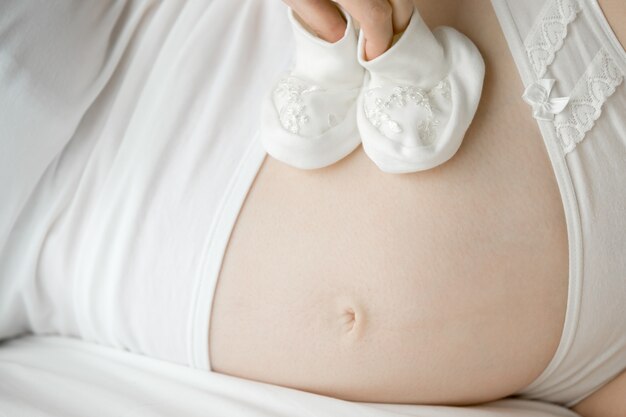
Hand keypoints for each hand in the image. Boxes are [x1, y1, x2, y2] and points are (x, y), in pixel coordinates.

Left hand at [282, 0, 413, 59]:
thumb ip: (320, 20)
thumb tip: (345, 42)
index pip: (376, 16)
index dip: (380, 42)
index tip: (373, 57)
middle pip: (400, 1)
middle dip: (398, 27)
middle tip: (383, 46)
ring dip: (398, 9)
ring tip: (381, 27)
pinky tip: (378, 5)